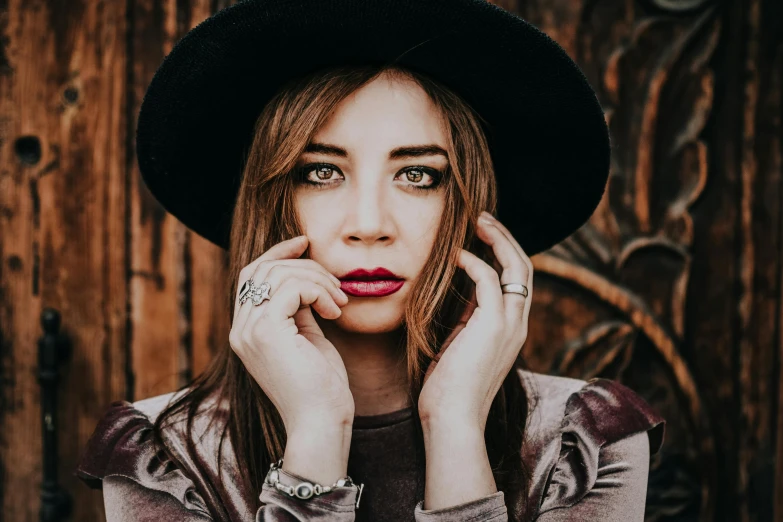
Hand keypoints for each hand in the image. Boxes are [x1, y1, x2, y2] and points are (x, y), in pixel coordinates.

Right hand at [229, 236, 353, 433]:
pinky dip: (317, 291)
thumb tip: (306, 280)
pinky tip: (334, 311)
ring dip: (317, 279)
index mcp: (247, 331)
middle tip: (336, 285)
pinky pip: (290, 287)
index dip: (277, 253)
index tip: (305, 242)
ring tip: (339, 301)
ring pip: (278, 274)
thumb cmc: (321, 386)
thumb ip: (298, 309)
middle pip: (264, 269)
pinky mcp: (266, 332)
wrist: (320, 422)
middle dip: (304, 265)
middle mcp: (241, 330)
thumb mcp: (307, 338)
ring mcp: (249, 331)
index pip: (252, 275)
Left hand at [418, 211, 532, 429]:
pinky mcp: (494, 325)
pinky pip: (491, 281)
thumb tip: (461, 294)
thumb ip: (467, 319)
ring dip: (497, 239)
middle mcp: (518, 323)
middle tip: (483, 218)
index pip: (517, 281)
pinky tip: (457, 255)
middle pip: (524, 267)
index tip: (482, 236)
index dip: (503, 253)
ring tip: (477, 222)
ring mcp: (510, 324)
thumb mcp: (461, 345)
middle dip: (505, 238)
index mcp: (511, 328)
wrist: (452, 418)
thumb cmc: (448, 388)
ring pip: (517, 267)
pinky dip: (474, 262)